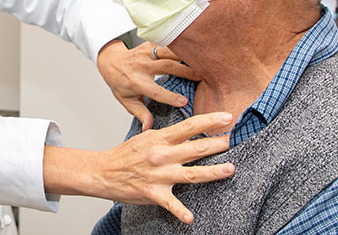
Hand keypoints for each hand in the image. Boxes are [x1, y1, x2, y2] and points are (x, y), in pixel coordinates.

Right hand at [43, 112, 234, 224]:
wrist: (103, 172)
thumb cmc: (126, 154)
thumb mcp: (147, 137)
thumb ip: (167, 134)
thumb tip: (188, 128)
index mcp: (160, 139)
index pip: (189, 126)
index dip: (210, 121)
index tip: (227, 117)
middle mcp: (162, 155)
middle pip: (195, 148)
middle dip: (217, 143)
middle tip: (234, 139)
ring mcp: (159, 175)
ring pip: (191, 173)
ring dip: (213, 172)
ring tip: (230, 168)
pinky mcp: (154, 194)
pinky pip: (171, 204)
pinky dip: (181, 212)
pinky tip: (191, 219)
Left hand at [97, 39, 199, 129]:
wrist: (110, 61)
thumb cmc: (120, 83)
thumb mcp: (126, 101)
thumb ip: (140, 113)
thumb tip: (148, 128)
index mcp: (136, 82)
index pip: (155, 90)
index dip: (169, 97)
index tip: (184, 102)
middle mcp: (141, 66)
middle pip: (167, 66)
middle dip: (185, 71)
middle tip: (202, 77)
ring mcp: (146, 53)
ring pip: (169, 51)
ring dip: (185, 56)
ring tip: (202, 62)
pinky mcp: (150, 44)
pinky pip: (167, 44)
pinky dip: (180, 47)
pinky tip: (192, 51)